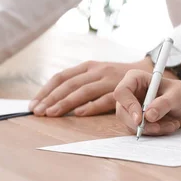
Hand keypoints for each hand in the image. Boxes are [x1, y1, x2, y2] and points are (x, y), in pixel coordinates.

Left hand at [29, 58, 169, 116]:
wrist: (147, 71)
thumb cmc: (116, 76)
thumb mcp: (97, 73)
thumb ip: (79, 81)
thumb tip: (51, 97)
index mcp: (88, 66)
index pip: (61, 77)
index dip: (46, 90)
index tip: (33, 104)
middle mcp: (97, 70)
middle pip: (69, 84)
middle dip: (51, 98)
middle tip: (37, 112)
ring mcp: (109, 80)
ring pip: (83, 91)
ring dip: (65, 103)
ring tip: (51, 114)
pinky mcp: (122, 90)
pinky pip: (105, 99)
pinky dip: (92, 106)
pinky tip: (79, 114)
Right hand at [114, 69, 180, 135]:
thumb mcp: (176, 96)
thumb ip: (162, 104)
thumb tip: (148, 115)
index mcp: (136, 79)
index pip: (122, 92)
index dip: (128, 106)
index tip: (140, 119)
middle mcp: (132, 93)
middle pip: (122, 112)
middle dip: (140, 124)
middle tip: (158, 128)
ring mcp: (134, 107)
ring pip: (131, 124)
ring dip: (152, 129)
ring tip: (172, 124)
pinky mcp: (139, 120)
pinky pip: (140, 131)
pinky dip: (155, 132)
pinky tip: (170, 125)